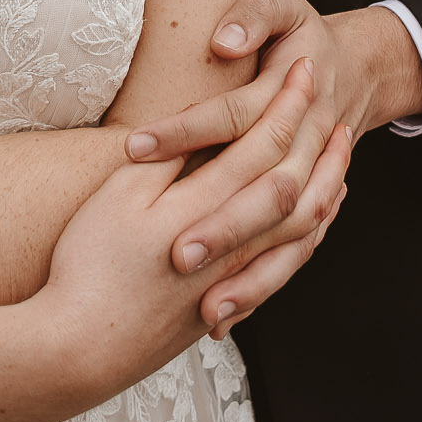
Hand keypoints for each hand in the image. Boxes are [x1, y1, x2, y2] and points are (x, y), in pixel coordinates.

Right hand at [42, 112, 349, 393]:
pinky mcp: (226, 306)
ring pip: (300, 229)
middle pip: (292, 185)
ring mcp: (233, 280)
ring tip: (341, 160)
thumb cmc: (89, 265)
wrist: (80, 349)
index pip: (260, 145)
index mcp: (202, 206)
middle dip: (317, 142)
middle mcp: (231, 243)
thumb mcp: (117, 198)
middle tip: (334, 104)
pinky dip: (309, 237)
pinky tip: (312, 226)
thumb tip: (199, 128)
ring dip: (325, 188)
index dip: (285, 105)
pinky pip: (286, 267)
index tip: (301, 71)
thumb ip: (165, 161)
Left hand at [121, 0, 421, 322]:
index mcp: (291, 93)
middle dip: (222, 225)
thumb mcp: (283, 8)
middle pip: (264, 189)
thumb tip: (223, 41)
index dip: (186, 131)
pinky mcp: (311, 208)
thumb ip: (252, 17)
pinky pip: (294, 254)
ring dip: (248, 272)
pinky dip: (262, 284)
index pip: (233, 117)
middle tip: (172, 252)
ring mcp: (313, 181)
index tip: (135, 147)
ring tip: (203, 304)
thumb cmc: (304, 37)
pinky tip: (223, 316)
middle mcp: (306, 143)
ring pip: (287, 235)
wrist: (362, 67)